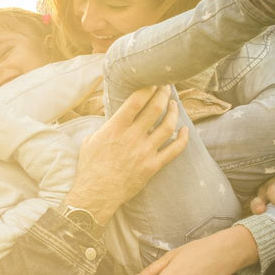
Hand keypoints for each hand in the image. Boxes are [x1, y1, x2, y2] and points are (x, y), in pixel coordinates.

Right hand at [66, 85, 188, 224]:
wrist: (96, 194)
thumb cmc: (89, 168)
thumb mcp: (90, 140)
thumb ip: (106, 127)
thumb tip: (114, 117)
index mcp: (115, 128)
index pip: (136, 100)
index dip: (148, 87)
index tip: (153, 80)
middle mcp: (132, 137)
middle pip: (155, 108)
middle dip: (163, 94)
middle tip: (166, 87)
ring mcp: (144, 151)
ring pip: (168, 126)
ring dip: (174, 112)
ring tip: (174, 104)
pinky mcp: (152, 166)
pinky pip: (174, 150)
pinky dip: (183, 138)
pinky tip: (185, 130)